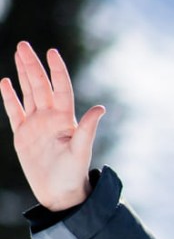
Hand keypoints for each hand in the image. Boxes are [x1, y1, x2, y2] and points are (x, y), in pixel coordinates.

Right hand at [2, 41, 103, 211]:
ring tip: (19, 54)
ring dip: (23, 74)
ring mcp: (36, 125)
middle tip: (24, 45)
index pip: (60, 89)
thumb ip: (88, 129)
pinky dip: (9, 97)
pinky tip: (5, 82)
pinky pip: (14, 111)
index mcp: (65, 119)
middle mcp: (50, 118)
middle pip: (40, 86)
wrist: (59, 193)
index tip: (52, 52)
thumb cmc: (73, 174)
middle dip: (32, 65)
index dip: (56, 71)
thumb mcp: (81, 151)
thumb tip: (100, 108)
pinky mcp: (23, 135)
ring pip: (28, 93)